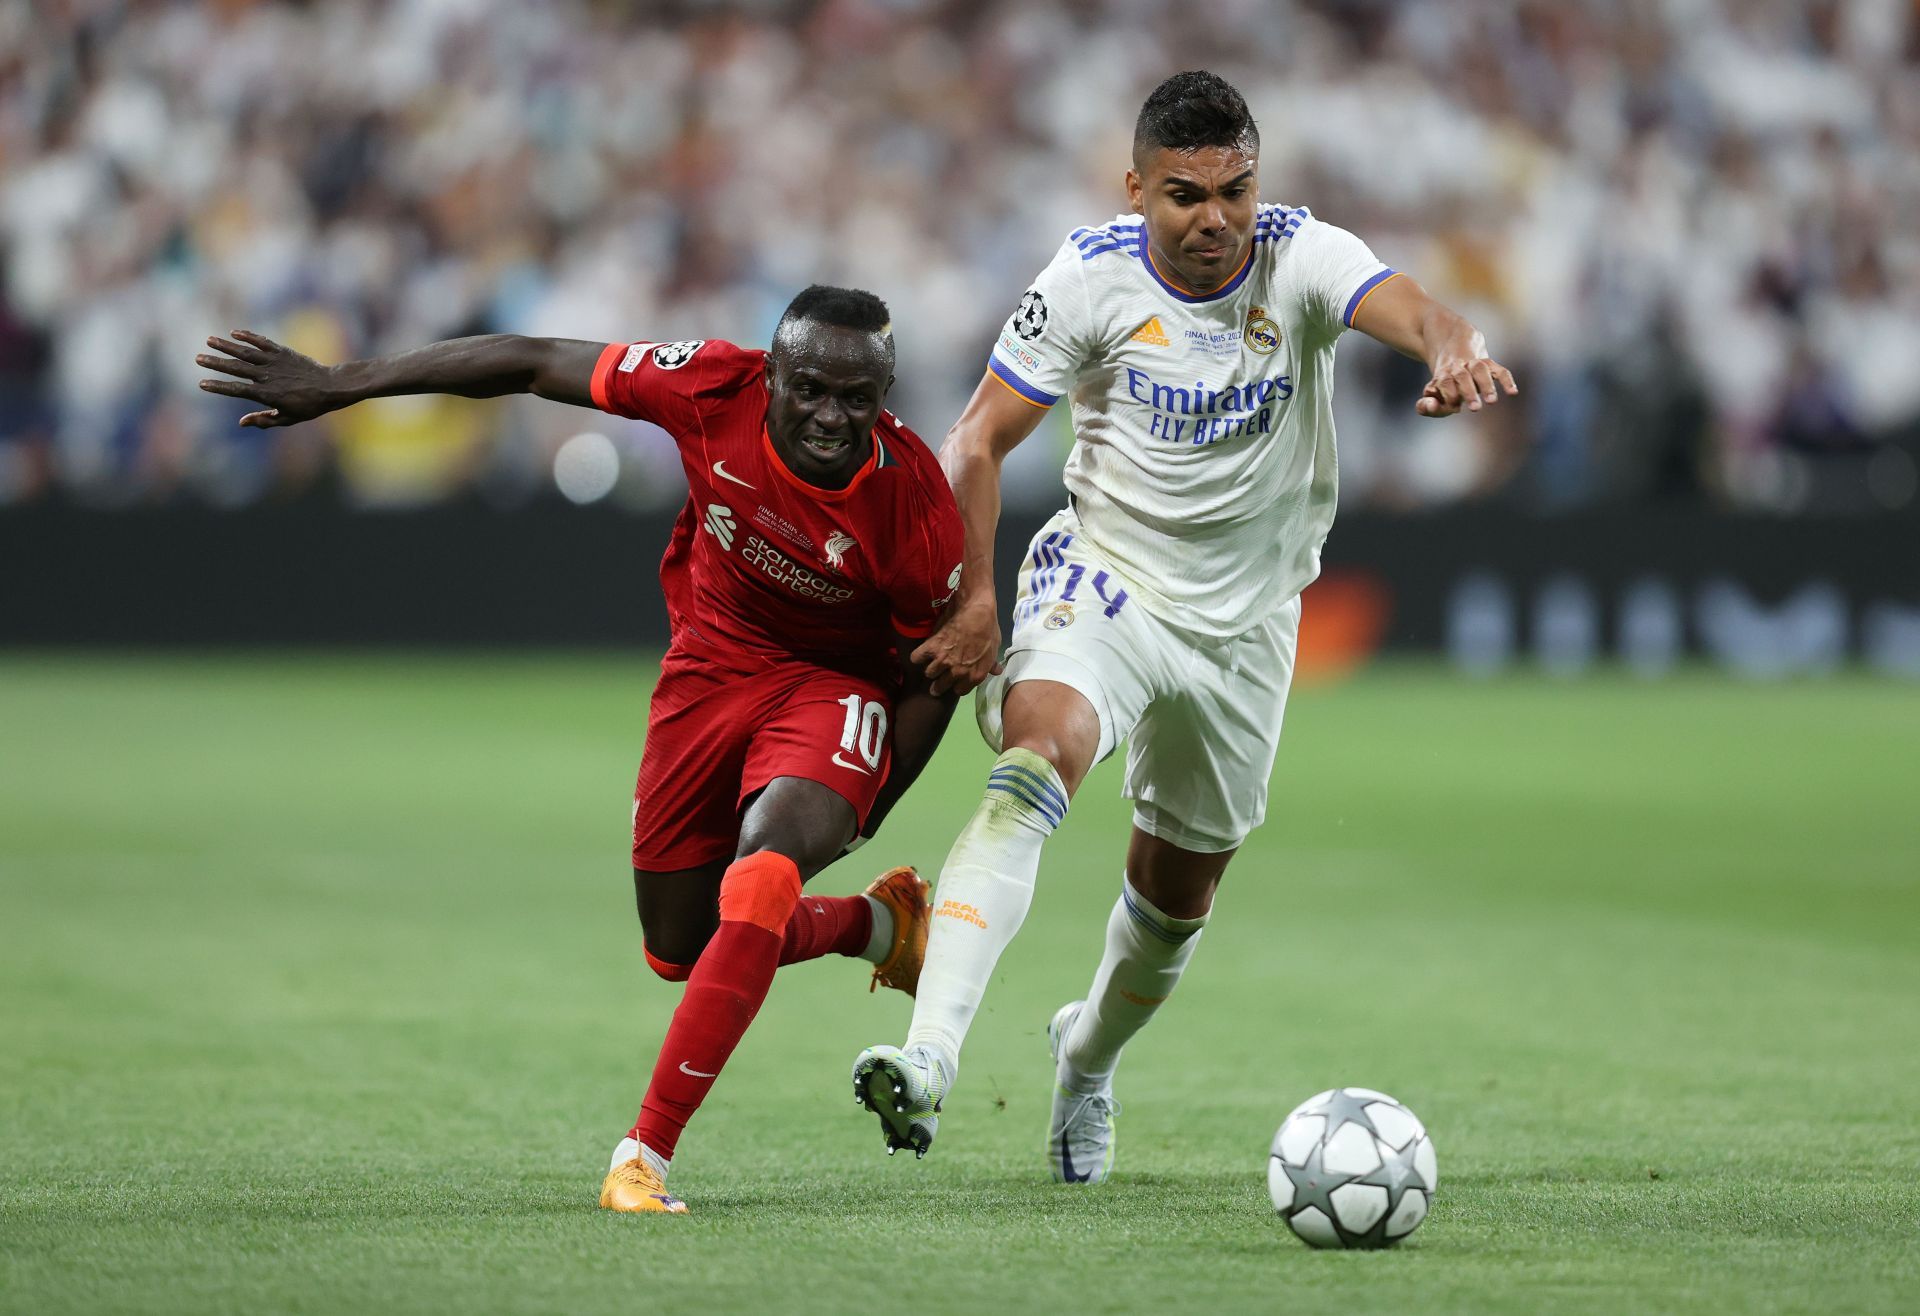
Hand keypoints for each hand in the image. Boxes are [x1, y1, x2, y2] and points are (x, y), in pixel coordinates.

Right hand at [196, 330, 342, 427]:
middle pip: (236, 368)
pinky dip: (248, 336)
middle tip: (197, 358)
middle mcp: (268, 376)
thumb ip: (264, 420)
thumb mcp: (288, 418)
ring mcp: (275, 362)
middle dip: (215, 363)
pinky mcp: (283, 351)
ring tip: (209, 340)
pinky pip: (262, 342)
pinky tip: (234, 332)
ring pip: (246, 352)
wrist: (331, 387)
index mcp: (266, 394)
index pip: (237, 390)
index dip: (218, 387)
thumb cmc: (309, 406)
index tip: (202, 384)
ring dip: (226, 345)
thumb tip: (241, 422)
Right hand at [912, 595, 1002, 695]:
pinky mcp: (931, 648)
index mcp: (975, 675)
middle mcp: (957, 672)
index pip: (960, 691)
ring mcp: (942, 660)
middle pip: (940, 686)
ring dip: (930, 670)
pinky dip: (917, 657)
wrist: (976, 609)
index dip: (956, 686)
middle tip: (936, 681)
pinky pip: (916, 659)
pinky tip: (920, 654)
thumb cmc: (988, 628)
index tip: (954, 681)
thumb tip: (996, 671)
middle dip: (938, 685)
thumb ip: (991, 663)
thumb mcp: (994, 648)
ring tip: (930, 665)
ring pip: (929, 673)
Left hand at [1416, 353, 1517, 417]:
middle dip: (1468, 391)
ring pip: (1480, 369)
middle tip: (1475, 408)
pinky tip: (1513, 393)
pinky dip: (1506, 380)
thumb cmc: (1444, 383)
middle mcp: (1458, 367)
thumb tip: (1431, 405)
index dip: (1448, 394)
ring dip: (1486, 385)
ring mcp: (1474, 364)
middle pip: (1462, 376)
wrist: (1453, 348)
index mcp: (1443, 374)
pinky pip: (1500, 370)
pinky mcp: (1489, 364)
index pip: (1444, 383)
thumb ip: (1426, 406)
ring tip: (1492, 401)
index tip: (1453, 407)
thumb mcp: (1431, 394)